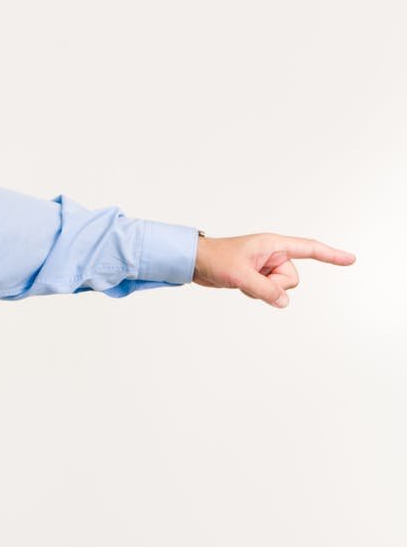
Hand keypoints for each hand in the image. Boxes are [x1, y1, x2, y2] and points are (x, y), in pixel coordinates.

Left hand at [193, 233, 355, 307]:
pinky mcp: (258, 276)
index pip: (309, 249)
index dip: (331, 255)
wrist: (195, 262)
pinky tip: (240, 284)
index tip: (351, 260)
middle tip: (250, 277)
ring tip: (242, 280)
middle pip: (292, 279)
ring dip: (263, 290)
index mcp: (273, 244)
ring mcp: (266, 266)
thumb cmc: (215, 259)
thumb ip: (265, 289)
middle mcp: (273, 254)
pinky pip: (269, 291)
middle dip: (274, 285)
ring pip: (281, 288)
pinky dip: (257, 293)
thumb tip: (284, 302)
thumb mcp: (240, 276)